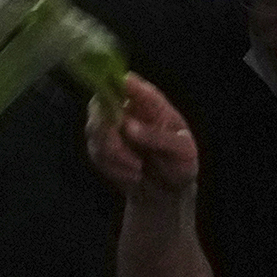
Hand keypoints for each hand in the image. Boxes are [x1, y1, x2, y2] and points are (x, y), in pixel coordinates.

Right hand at [82, 74, 199, 198]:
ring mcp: (110, 127)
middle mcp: (126, 109)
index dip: (115, 85)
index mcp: (150, 103)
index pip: (128, 82)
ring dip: (115, 155)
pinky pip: (94, 153)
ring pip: (94, 130)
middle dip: (109, 132)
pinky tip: (132, 175)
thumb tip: (128, 126)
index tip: (116, 105)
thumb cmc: (181, 163)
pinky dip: (113, 169)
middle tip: (127, 153)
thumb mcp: (183, 151)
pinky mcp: (100, 146)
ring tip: (138, 168)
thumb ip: (159, 137)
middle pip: (100, 103)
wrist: (169, 193)